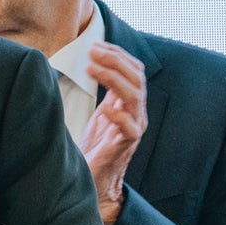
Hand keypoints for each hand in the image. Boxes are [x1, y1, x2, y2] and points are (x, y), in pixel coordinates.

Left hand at [81, 42, 146, 224]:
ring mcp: (134, 128)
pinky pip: (130, 128)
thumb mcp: (100, 112)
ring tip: (92, 69)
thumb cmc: (96, 145)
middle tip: (92, 52)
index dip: (118, 54)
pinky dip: (118, 116)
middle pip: (137, 77)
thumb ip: (102, 91)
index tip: (95, 45)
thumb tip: (88, 62)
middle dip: (115, 60)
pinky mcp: (126, 146)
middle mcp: (136, 112)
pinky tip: (104, 109)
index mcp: (130, 102)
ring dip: (113, 78)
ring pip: (134, 96)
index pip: (134, 69)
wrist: (95, 178)